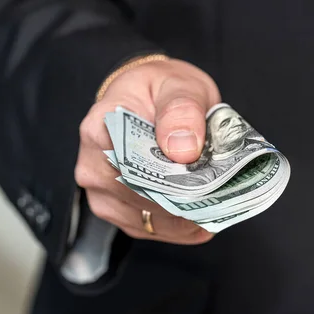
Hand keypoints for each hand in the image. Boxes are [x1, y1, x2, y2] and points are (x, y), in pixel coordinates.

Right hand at [75, 58, 220, 243]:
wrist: (145, 98)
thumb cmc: (159, 89)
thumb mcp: (178, 85)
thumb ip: (182, 110)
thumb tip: (183, 149)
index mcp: (100, 127)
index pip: (135, 165)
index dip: (173, 179)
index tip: (207, 182)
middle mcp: (92, 164)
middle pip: (141, 197)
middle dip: (184, 201)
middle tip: (222, 199)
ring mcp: (99, 191)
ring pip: (146, 219)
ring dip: (184, 218)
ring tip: (217, 209)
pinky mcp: (113, 208)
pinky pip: (147, 227)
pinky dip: (177, 228)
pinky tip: (202, 220)